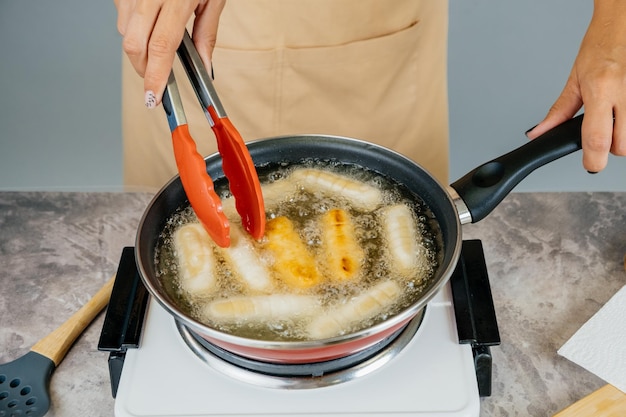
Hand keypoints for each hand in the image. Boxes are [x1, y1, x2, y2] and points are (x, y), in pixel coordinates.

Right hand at [114, 0, 225, 107]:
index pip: (161, 47)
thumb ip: (207, 35)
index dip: (155, 77)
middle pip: (134, 45)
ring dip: (138, 46)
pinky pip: (120, 15)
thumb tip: (205, 67)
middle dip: (143, 69)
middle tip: (156, 80)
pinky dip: (132, 25)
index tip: (153, 98)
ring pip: (123, 32)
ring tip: (158, 40)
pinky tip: (148, 19)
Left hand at [526, 0, 625, 172]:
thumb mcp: (574, 80)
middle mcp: (625, 94)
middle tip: (599, 133)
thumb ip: (558, 112)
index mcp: (602, 90)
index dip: (593, 159)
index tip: (589, 165)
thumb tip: (539, 133)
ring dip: (620, 137)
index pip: (596, 138)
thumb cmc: (601, 48)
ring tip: (612, 117)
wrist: (622, 27)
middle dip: (607, 147)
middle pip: (620, 146)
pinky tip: (621, 113)